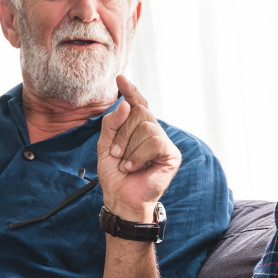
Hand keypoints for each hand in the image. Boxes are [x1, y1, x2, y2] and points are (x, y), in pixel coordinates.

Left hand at [97, 75, 181, 222]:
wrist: (121, 198)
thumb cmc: (114, 174)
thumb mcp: (105, 145)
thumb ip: (112, 123)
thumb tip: (126, 104)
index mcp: (137, 127)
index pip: (137, 104)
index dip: (131, 91)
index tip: (120, 79)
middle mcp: (153, 131)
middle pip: (139, 112)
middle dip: (122, 133)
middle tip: (116, 154)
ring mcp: (164, 142)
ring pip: (146, 126)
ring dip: (129, 147)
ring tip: (125, 164)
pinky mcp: (172, 155)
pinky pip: (155, 141)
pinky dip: (139, 155)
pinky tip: (134, 167)